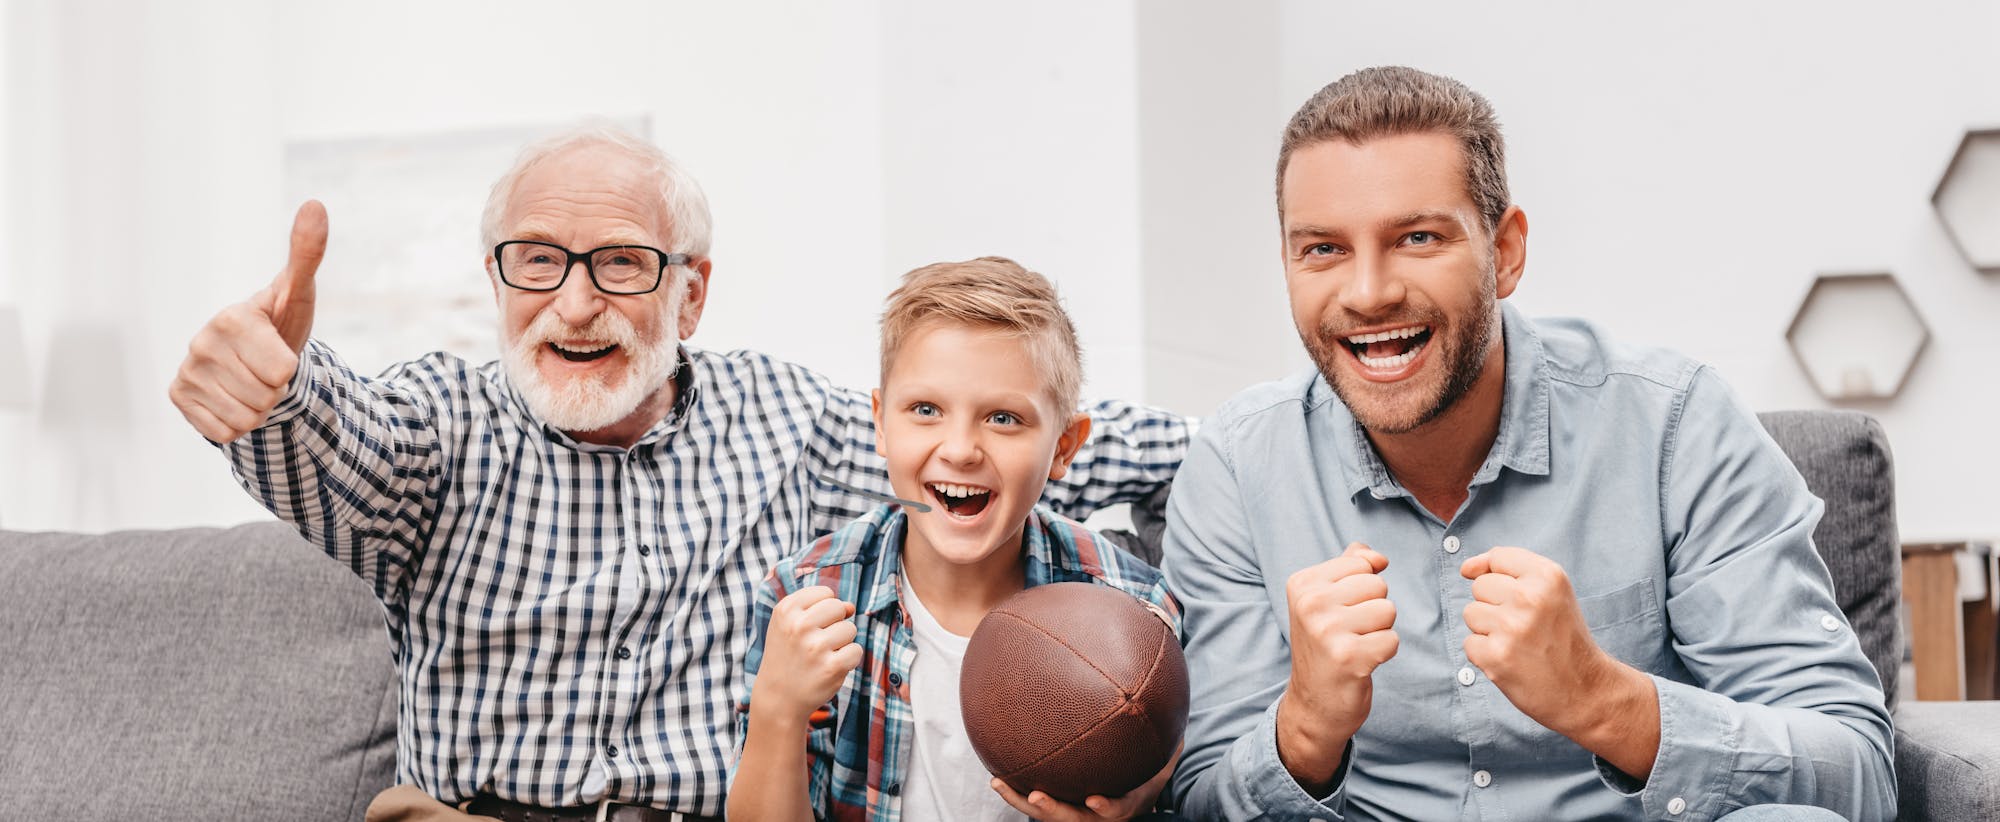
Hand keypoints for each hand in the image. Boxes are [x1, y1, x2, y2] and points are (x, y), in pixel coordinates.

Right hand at [168, 201, 326, 442]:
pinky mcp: (178, 396)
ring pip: (246, 418)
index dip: (290, 368)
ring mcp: (186, 370)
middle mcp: (201, 342)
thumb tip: (315, 204)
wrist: (252, 356)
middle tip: (267, 369)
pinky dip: (236, 422)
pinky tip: (232, 396)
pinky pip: (224, 432)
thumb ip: (307, 254)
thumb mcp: (298, 293)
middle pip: (266, 396)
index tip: (278, 349)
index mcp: (233, 317)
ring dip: (258, 408)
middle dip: (275, 390)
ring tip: (252, 382)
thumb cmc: (280, 321)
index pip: (282, 371)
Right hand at [750, 586, 861, 725]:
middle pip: (840, 607)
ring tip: (821, 657)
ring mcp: (816, 647)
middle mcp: (799, 625)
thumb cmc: (789, 655)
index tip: (808, 627)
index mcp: (786, 610)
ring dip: (841, 643)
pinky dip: (848, 660)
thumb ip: (819, 607)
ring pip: (850, 629)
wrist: (778, 698)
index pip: (826, 593)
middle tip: (816, 643)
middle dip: (835, 623)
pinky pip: (856, 650)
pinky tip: (830, 668)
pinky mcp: (832, 667)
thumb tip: (850, 606)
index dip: (823, 610)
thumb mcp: (790, 624)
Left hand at [989, 746, 1177, 820]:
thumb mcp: (1160, 768)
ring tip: (998, 781)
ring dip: (1019, 800)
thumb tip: (1181, 723)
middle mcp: (1095, 815)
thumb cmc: (1145, 780)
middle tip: (1036, 798)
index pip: (1116, 811)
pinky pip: (1032, 801)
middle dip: (1052, 810)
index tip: (1094, 799)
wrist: (1130, 804)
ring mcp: (1074, 814)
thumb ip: (1169, 749)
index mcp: (1123, 807)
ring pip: (1045, 814)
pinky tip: (995, 770)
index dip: (1107, 807)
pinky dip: (1015, 789)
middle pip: (1071, 819)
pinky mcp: (1057, 806)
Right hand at [1276, 543, 1396, 790]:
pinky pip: (1392, 640)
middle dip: (1373, 609)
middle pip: (1378, 585)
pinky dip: (1383, 653)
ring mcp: (1327, 631)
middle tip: (1349, 632)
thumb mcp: (1325, 600)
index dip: (1362, 588)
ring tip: (1355, 645)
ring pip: (1388, 611)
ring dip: (1380, 631)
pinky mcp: (1349, 657)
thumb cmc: (1325, 646)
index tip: (1340, 611)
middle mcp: (1310, 603)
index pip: (1361, 563)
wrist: (1314, 703)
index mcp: (1302, 583)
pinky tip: (1361, 662)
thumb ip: (1349, 567)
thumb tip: (1377, 556)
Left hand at [1459, 546, 1632, 735]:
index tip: (1519, 598)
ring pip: (1471, 613)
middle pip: (1480, 586)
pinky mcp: (1496, 656)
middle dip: (1496, 606)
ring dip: (1488, 631)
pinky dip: (1486, 656)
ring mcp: (1512, 627)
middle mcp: (1530, 597)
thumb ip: (1510, 570)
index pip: (1498, 557)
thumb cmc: (1562, 637)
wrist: (1586, 690)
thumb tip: (1465, 569)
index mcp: (1548, 575)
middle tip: (1526, 627)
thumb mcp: (1552, 592)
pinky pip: (1469, 643)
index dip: (1502, 577)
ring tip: (1519, 644)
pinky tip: (1513, 662)